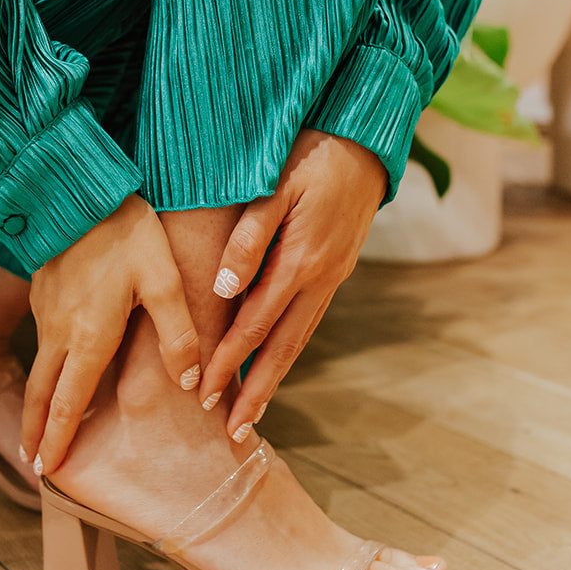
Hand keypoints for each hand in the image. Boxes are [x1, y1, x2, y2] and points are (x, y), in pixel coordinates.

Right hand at [22, 194, 200, 474]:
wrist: (78, 186)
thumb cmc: (125, 231)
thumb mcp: (162, 280)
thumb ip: (179, 333)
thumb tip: (191, 383)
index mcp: (88, 337)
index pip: (68, 403)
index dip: (57, 439)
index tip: (46, 470)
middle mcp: (59, 331)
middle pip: (41, 394)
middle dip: (36, 432)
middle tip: (34, 464)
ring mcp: (46, 310)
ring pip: (39, 368)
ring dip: (37, 402)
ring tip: (38, 428)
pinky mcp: (42, 289)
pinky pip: (43, 339)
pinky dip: (44, 368)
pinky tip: (56, 369)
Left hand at [198, 130, 387, 437]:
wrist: (367, 137)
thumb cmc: (311, 151)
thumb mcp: (276, 184)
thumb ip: (248, 237)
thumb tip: (223, 288)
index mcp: (300, 260)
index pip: (253, 325)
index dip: (227, 363)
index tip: (204, 396)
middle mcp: (320, 278)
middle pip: (281, 348)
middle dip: (254, 392)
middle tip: (232, 431)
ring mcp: (333, 276)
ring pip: (298, 340)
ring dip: (273, 379)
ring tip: (251, 413)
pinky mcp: (337, 269)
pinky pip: (309, 321)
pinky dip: (289, 350)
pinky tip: (274, 365)